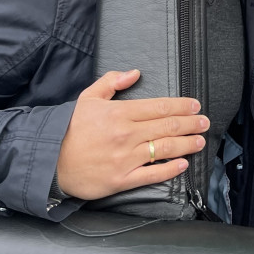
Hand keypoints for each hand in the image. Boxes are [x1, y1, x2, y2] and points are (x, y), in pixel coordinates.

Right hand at [56, 69, 207, 199]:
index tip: (195, 106)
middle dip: (190, 123)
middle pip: (167, 127)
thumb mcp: (88, 98)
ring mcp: (125, 158)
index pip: (160, 107)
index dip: (181, 106)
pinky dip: (170, 170)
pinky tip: (182, 164)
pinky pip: (152, 174)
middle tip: (204, 122)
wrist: (49, 161)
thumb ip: (112, 82)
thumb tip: (134, 73)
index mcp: (120, 113)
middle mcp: (126, 135)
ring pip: (164, 149)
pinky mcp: (121, 180)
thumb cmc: (69, 129)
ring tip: (199, 141)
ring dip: (186, 144)